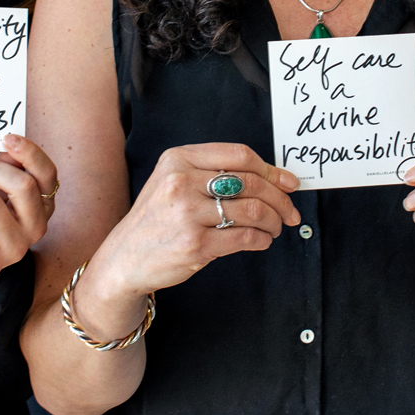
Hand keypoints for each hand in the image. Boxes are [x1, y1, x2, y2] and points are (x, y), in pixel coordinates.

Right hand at [71, 144, 300, 338]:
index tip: (288, 182)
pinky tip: (262, 241)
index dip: (271, 169)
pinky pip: (244, 237)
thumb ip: (212, 174)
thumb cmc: (156, 220)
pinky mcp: (195, 245)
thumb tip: (274, 177)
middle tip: (290, 211)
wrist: (123, 259)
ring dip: (273, 220)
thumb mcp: (172, 182)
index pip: (239, 155)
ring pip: (252, 210)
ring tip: (276, 227)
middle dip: (280, 198)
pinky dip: (261, 239)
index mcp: (178, 160)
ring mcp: (187, 214)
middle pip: (250, 182)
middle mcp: (181, 182)